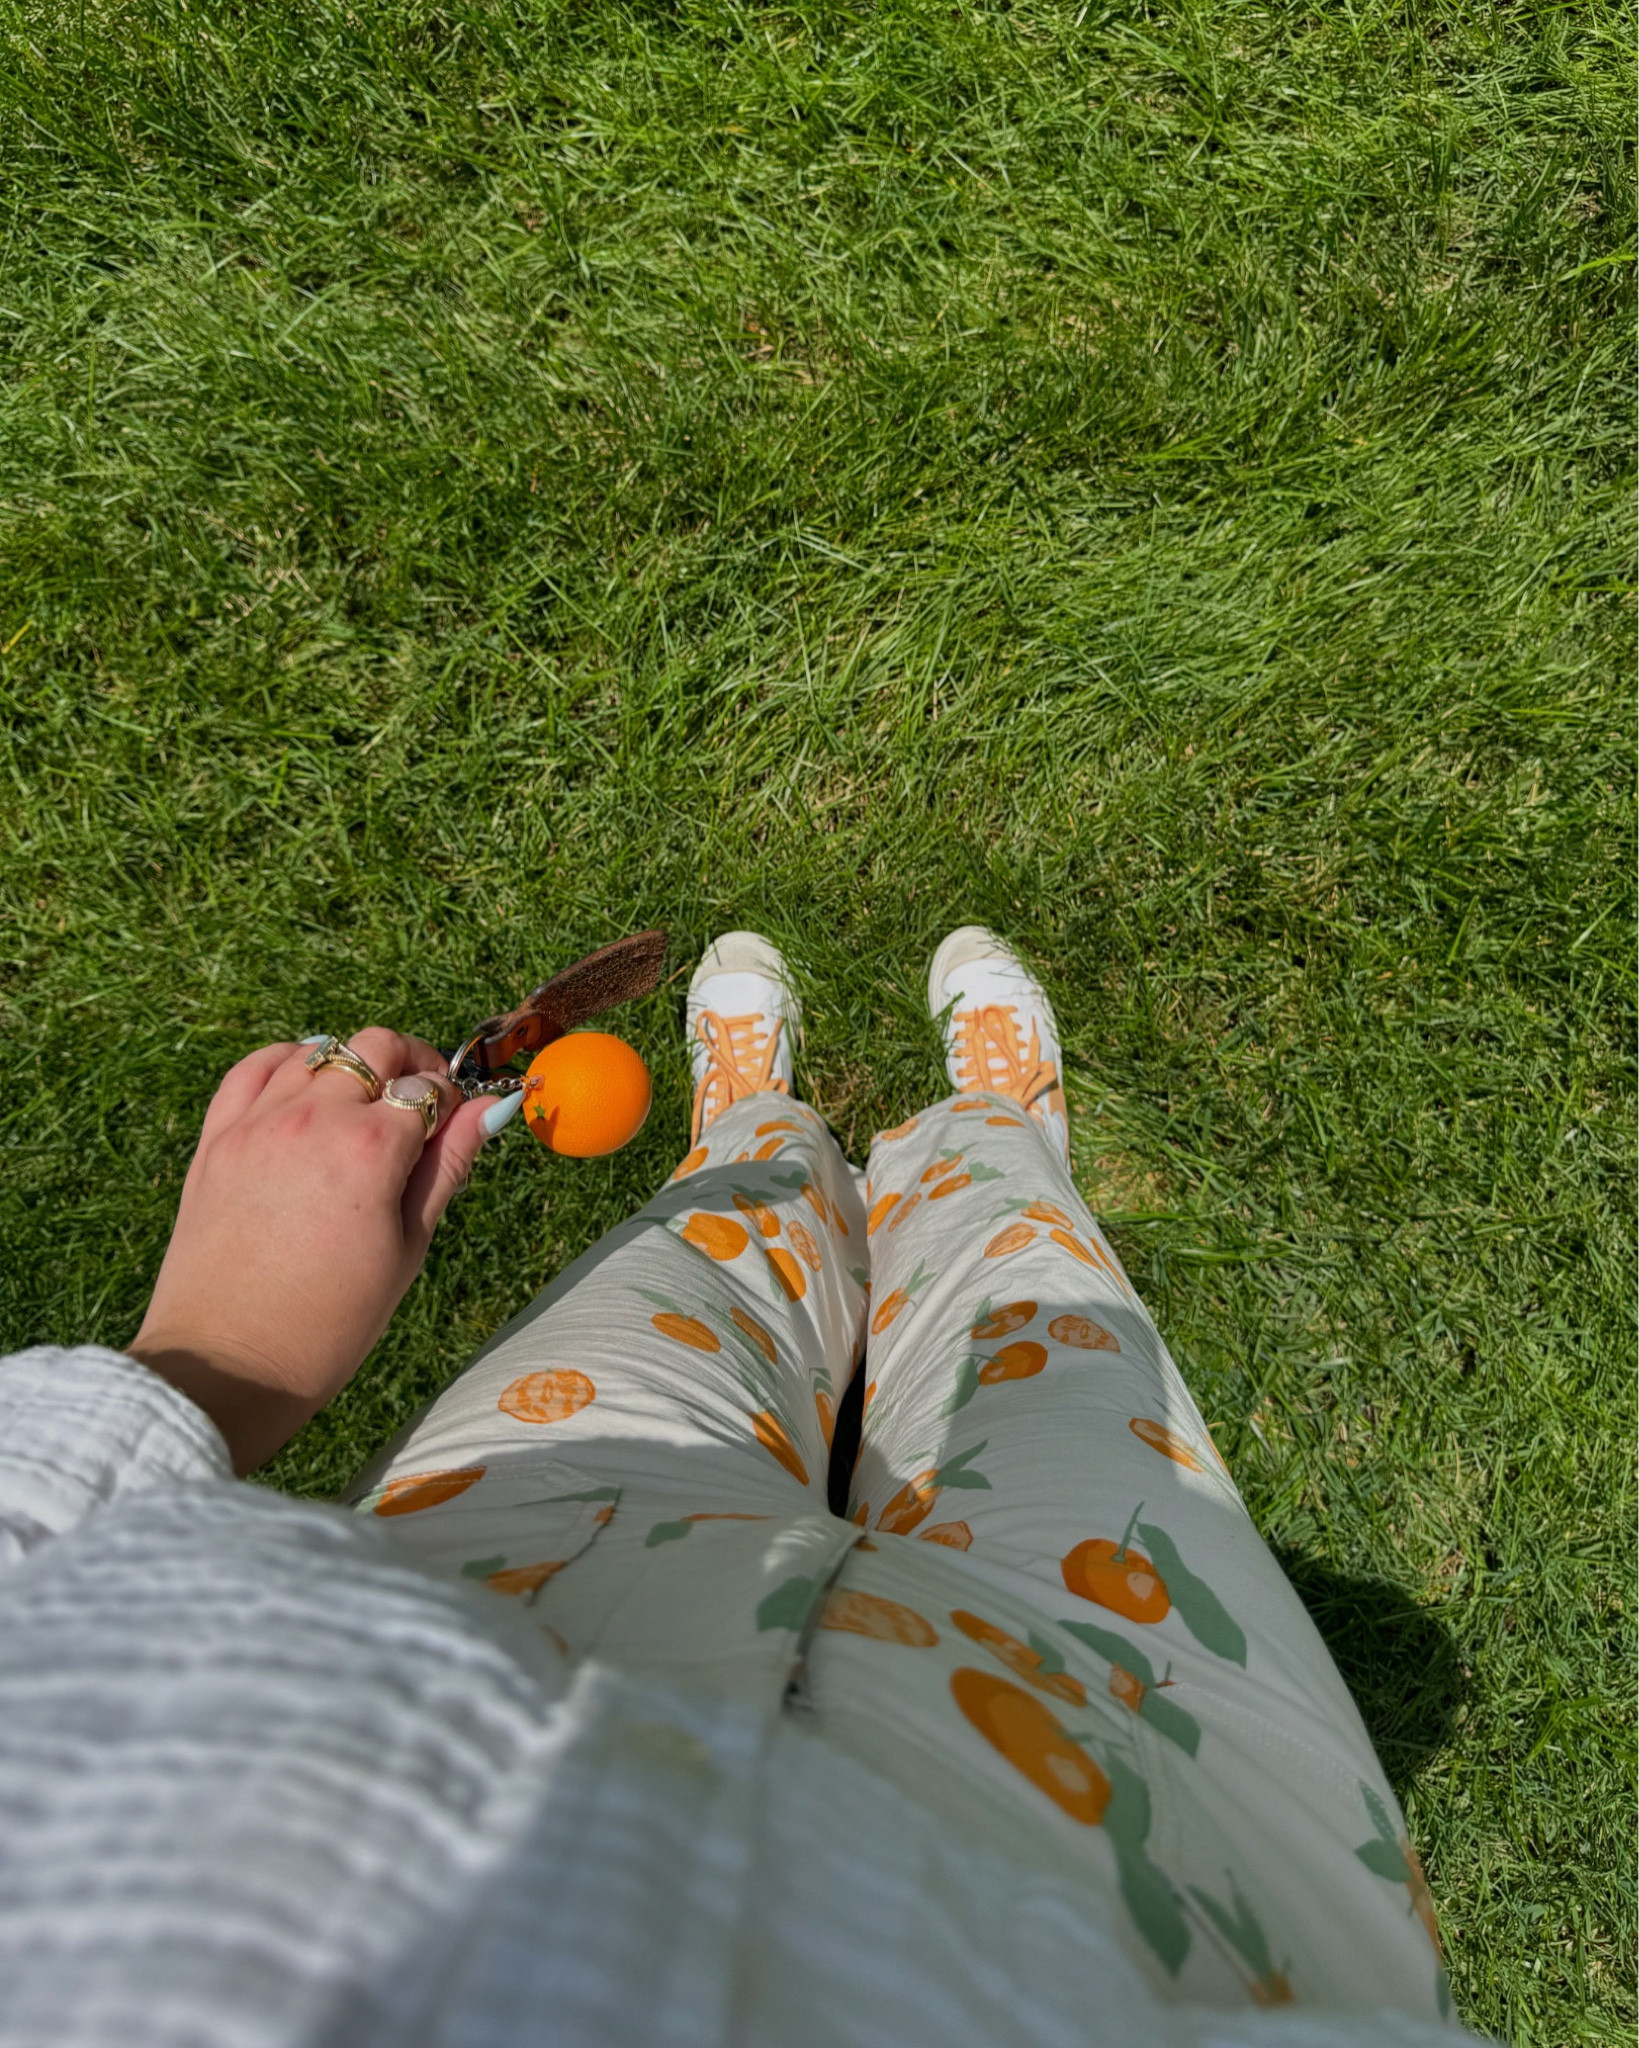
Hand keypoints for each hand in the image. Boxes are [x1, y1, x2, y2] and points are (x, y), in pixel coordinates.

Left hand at [130, 1031, 510, 1473]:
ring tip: (359, 1110)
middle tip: (416, 1108)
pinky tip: (304, 1091)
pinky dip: (286, 1064)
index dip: (449, 1106)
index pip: (429, 1088)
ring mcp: (259, 1122)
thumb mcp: (408, 1248)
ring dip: (350, 1066)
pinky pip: (253, 1068)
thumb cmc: (329, 1323)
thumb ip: (447, 1167)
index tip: (449, 1132)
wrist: (229, 1364)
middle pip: (377, 1046)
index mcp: (373, 1148)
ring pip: (319, 1049)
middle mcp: (315, 1117)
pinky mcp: (217, 1137)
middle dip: (409, 1065)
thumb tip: (492, 1109)